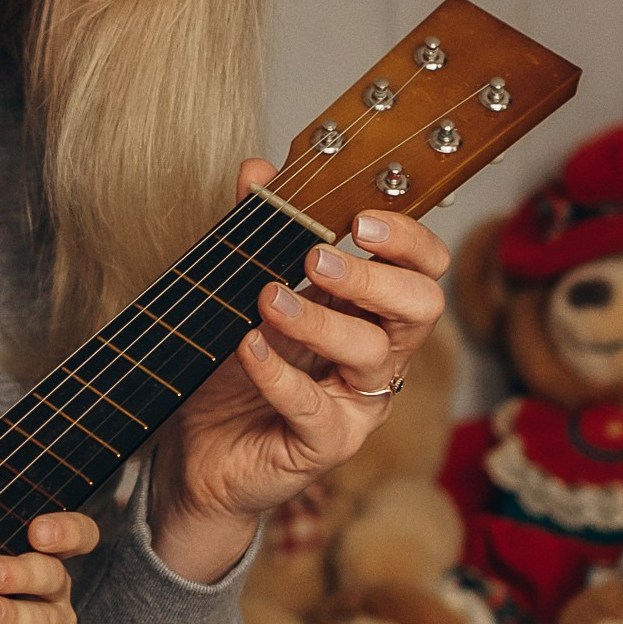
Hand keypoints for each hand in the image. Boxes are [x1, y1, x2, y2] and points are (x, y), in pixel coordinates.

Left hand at [148, 164, 449, 584]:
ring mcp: (357, 403)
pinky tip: (249, 347)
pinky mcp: (326, 444)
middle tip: (319, 258)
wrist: (199, 452)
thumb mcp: (242, 291)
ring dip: (320, 318)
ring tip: (268, 299)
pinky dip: (279, 373)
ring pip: (371, 353)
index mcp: (369, 310)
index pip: (423, 269)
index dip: (408, 240)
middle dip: (377, 277)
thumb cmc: (235, 369)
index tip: (362, 218)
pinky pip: (314, 408)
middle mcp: (378, 355)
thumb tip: (257, 171)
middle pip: (422, 308)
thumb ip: (256, 232)